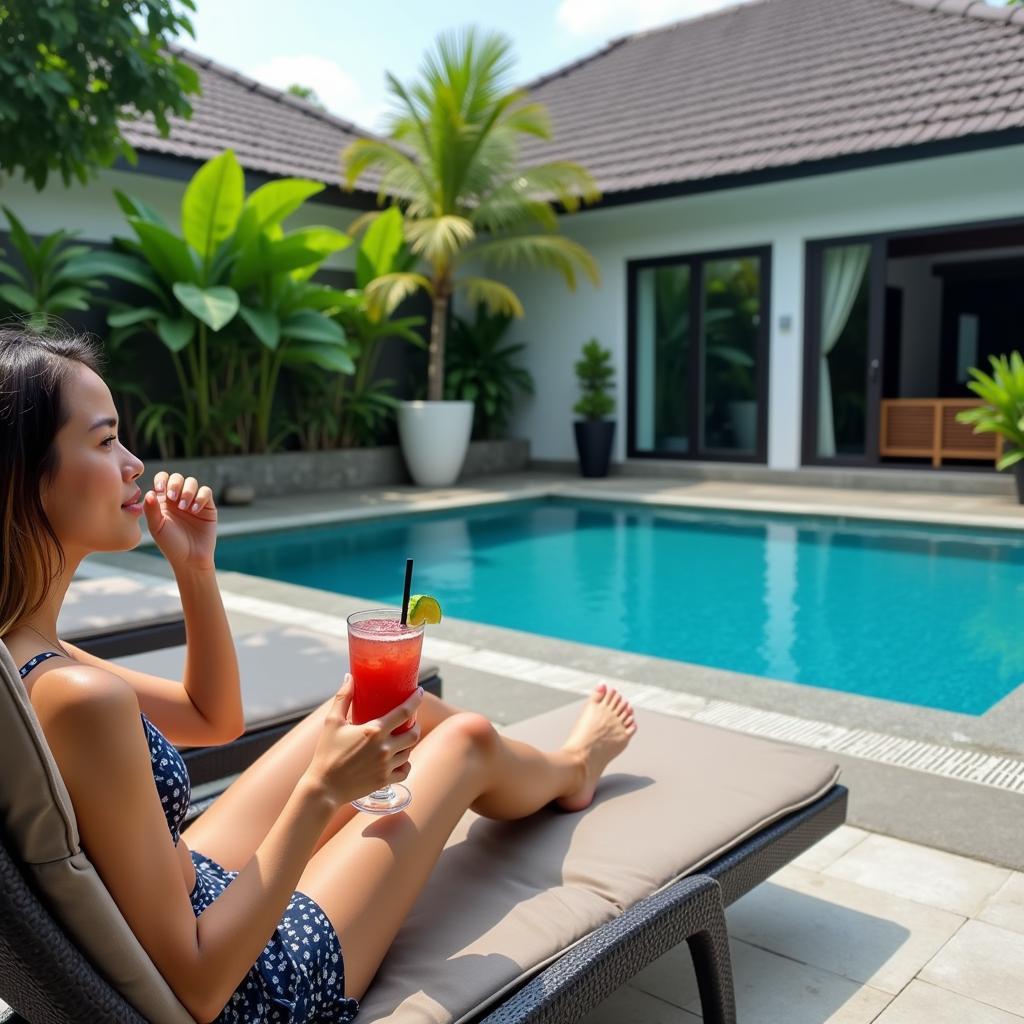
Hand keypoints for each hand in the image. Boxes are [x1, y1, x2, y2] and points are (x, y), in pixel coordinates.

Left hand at [143, 470, 217, 571]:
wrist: (190, 558)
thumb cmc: (171, 545)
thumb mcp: (156, 527)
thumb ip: (151, 510)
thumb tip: (149, 492)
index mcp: (163, 501)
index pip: (162, 480)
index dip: (161, 480)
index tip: (160, 490)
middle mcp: (178, 498)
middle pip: (177, 478)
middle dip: (175, 484)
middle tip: (173, 498)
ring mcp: (193, 501)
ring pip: (192, 482)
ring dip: (187, 491)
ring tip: (184, 507)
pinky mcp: (207, 507)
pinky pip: (206, 492)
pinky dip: (200, 497)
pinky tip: (195, 510)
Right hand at [305, 675, 423, 806]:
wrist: (323, 788)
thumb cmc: (326, 753)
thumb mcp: (332, 722)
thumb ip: (342, 697)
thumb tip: (349, 677)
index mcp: (374, 731)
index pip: (404, 712)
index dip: (415, 700)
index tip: (420, 692)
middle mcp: (384, 748)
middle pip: (413, 733)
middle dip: (416, 724)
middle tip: (411, 719)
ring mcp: (386, 766)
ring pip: (409, 751)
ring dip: (409, 743)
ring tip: (403, 737)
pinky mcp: (384, 781)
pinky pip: (405, 770)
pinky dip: (406, 764)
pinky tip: (400, 759)